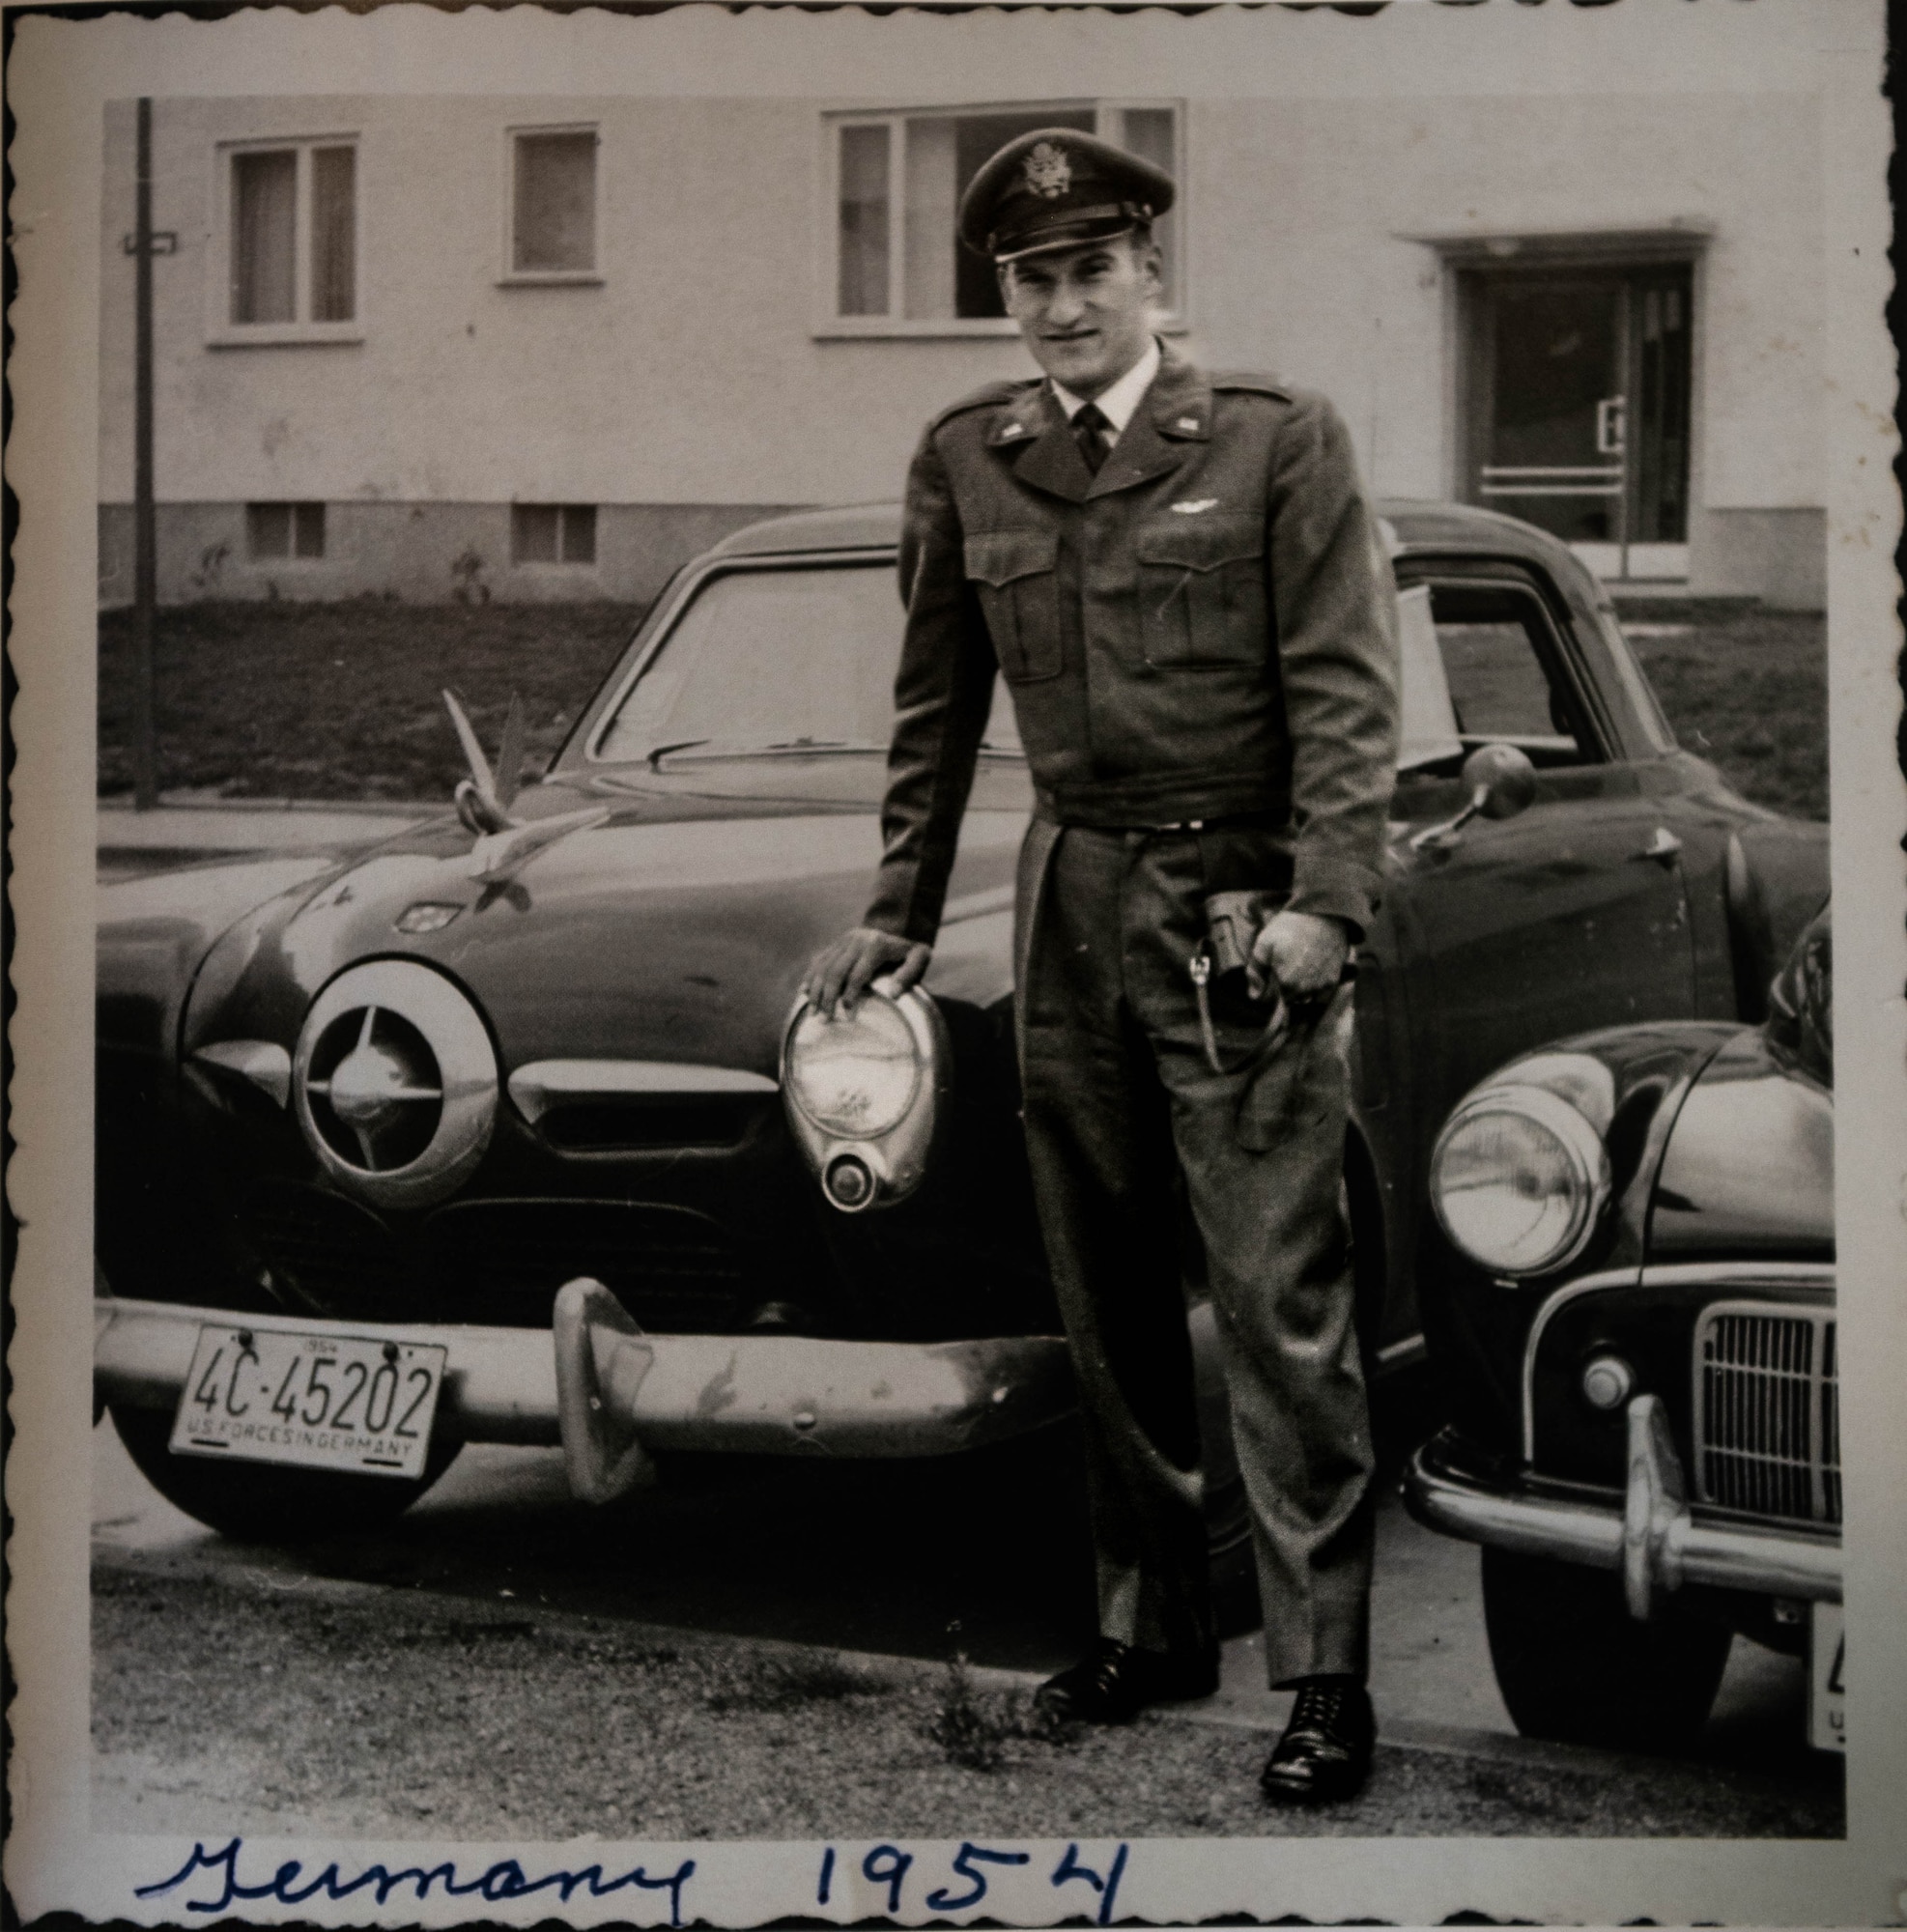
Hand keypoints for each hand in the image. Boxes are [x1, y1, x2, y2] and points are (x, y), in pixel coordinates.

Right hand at [802, 926, 932, 1016]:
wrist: (900, 924)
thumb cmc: (911, 950)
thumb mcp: (920, 958)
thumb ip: (909, 975)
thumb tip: (894, 994)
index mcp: (876, 945)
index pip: (857, 975)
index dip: (850, 996)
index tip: (847, 1015)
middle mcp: (856, 940)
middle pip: (835, 972)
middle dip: (828, 997)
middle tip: (824, 1020)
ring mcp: (844, 940)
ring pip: (823, 967)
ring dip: (816, 991)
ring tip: (813, 1012)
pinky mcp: (837, 942)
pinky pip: (818, 960)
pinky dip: (810, 977)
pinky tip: (804, 993)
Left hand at [1247, 910, 1349, 1005]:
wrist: (1323, 913)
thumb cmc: (1290, 928)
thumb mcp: (1264, 944)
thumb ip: (1255, 973)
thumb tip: (1254, 996)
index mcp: (1288, 985)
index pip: (1278, 1001)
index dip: (1274, 988)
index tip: (1275, 973)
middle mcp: (1308, 991)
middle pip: (1294, 1000)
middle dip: (1289, 989)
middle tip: (1289, 966)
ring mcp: (1323, 986)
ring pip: (1309, 997)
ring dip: (1303, 989)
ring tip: (1301, 966)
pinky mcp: (1335, 978)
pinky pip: (1323, 992)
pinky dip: (1318, 986)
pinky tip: (1314, 969)